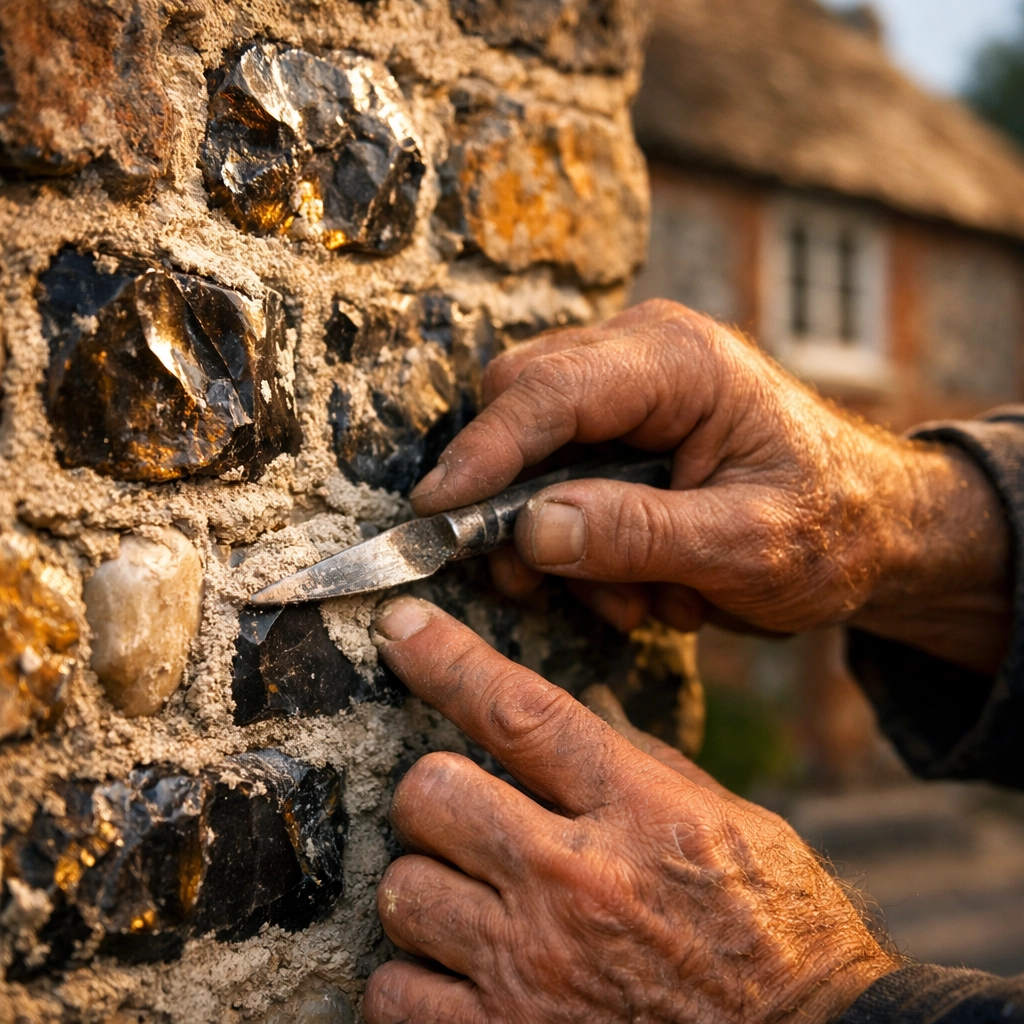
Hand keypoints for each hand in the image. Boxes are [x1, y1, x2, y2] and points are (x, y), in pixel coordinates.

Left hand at [363, 597, 895, 1023]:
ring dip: (427, 890)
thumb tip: (569, 717)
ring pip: (402, 891)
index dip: (447, 658)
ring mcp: (534, 970)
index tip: (402, 628)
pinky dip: (413, 983)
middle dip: (438, 796)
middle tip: (468, 818)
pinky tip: (457, 975)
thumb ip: (638, 765)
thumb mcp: (729, 820)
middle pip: (431, 793)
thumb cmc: (774, 931)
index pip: (519, 712)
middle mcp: (575, 883)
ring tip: (472, 904)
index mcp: (637, 811)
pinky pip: (393, 995)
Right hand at [410, 300, 1011, 672]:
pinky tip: (634, 580)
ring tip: (628, 599)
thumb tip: (528, 531)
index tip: (434, 513)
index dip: (483, 453)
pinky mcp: (621, 426)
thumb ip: (640, 535)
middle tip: (529, 580)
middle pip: (520, 402)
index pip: (550, 391)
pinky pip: (556, 472)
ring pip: (529, 445)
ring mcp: (628, 386)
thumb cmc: (832, 529)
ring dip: (552, 534)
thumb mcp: (749, 546)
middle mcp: (642, 354)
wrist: (875, 528)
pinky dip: (575, 537)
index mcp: (680, 362)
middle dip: (509, 497)